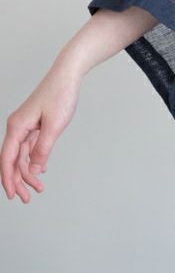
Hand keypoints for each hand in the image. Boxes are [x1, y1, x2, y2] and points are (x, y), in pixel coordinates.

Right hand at [1, 64, 80, 202]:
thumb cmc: (60, 94)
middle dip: (18, 180)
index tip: (12, 195)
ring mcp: (26, 126)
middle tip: (28, 198)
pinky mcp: (35, 124)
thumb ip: (42, 149)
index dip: (8, 179)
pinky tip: (41, 171)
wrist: (68, 74)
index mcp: (17, 126)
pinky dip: (34, 160)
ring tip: (38, 188)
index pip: (7, 158)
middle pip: (12, 160)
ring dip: (28, 172)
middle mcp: (18, 127)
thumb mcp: (54, 126)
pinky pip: (30, 147)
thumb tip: (32, 170)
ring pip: (21, 155)